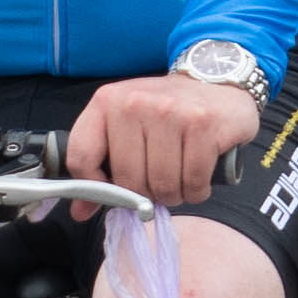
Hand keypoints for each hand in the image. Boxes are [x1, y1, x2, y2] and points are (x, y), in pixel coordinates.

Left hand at [67, 69, 258, 212]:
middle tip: (157, 182)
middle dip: (145, 194)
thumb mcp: (125, 129)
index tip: (113, 190)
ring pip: (162, 185)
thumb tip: (80, 212)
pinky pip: (193, 182)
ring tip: (179, 178)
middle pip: (128, 180)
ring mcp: (169, 112)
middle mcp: (134, 102)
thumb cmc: (167, 113)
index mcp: (106, 101)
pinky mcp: (202, 124)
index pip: (81, 157)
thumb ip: (98, 167)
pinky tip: (198, 178)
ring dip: (174, 194)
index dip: (95, 186)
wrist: (217, 85)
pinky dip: (197, 191)